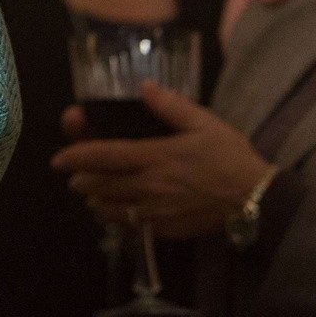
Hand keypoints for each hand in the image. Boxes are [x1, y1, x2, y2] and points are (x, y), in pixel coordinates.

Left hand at [50, 81, 271, 239]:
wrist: (257, 201)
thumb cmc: (230, 158)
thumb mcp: (204, 123)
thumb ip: (171, 106)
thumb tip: (144, 87)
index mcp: (154, 156)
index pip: (103, 156)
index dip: (75, 157)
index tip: (57, 160)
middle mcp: (148, 185)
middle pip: (99, 185)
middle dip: (80, 180)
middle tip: (73, 177)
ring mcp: (155, 211)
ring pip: (110, 210)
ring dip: (95, 201)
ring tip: (91, 194)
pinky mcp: (165, 229)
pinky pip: (130, 227)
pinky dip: (117, 220)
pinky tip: (117, 214)